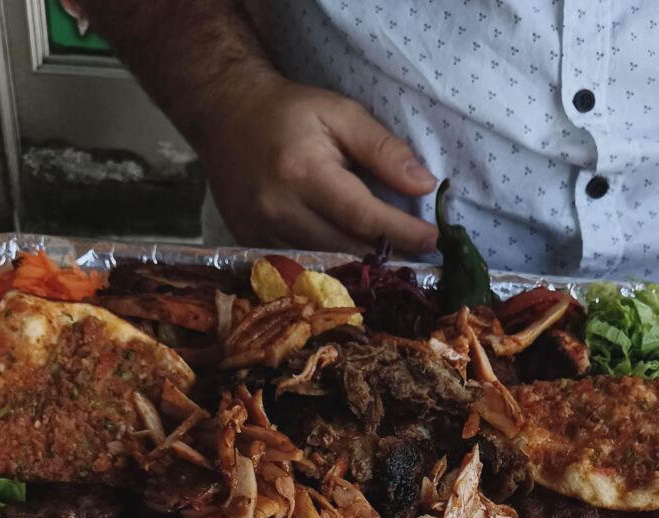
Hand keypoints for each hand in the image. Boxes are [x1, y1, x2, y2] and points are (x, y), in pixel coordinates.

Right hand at [202, 74, 438, 255]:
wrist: (225, 113)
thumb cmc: (290, 112)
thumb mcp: (341, 113)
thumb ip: (383, 150)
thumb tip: (424, 186)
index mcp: (303, 171)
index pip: (363, 217)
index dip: (402, 234)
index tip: (434, 242)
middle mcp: (279, 208)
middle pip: (345, 249)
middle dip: (385, 255)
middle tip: (420, 258)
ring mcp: (259, 230)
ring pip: (322, 264)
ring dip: (358, 265)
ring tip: (387, 260)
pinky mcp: (248, 242)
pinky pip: (297, 265)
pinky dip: (326, 264)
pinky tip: (347, 261)